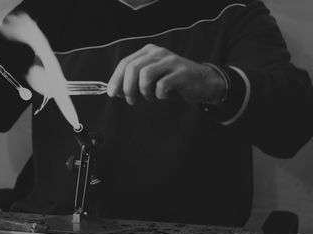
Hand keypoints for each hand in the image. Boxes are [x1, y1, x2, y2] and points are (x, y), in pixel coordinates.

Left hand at [107, 44, 225, 104]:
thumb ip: (133, 83)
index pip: (125, 63)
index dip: (116, 79)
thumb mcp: (151, 80)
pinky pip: (162, 85)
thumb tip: (115, 92)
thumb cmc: (174, 83)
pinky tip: (163, 96)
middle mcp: (158, 53)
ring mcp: (170, 62)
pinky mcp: (181, 73)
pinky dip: (159, 95)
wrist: (203, 82)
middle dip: (127, 87)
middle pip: (133, 68)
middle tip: (131, 100)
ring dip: (144, 91)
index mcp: (148, 52)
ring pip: (145, 75)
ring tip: (150, 97)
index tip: (112, 93)